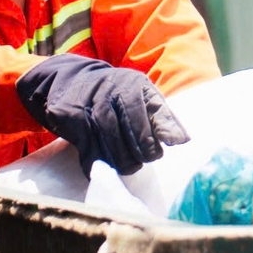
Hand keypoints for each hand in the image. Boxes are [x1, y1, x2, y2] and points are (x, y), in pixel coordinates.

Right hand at [15, 55, 187, 176]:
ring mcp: (92, 105)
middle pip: (134, 133)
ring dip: (124, 162)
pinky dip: (99, 165)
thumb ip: (161, 117)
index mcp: (136, 85)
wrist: (69, 82)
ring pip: (113, 143)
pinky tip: (106, 170)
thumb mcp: (141, 95)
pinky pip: (90, 149)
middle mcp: (114, 92)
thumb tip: (183, 140)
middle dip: (143, 152)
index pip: (154, 114)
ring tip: (130, 166)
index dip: (159, 136)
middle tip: (146, 160)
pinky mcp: (73, 119)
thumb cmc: (115, 94)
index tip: (164, 150)